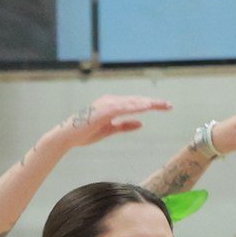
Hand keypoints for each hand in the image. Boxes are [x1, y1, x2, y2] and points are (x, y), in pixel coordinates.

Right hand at [56, 94, 170, 148]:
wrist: (66, 136)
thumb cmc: (84, 133)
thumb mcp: (109, 130)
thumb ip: (124, 125)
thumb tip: (141, 123)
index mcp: (112, 104)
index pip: (135, 103)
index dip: (150, 104)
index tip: (164, 107)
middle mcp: (110, 100)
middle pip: (136, 100)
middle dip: (153, 103)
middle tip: (169, 105)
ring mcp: (107, 104)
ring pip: (132, 102)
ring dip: (147, 103)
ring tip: (161, 105)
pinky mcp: (103, 110)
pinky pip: (123, 107)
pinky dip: (135, 107)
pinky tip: (145, 107)